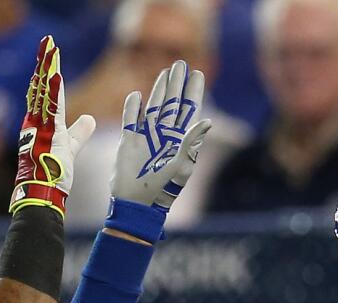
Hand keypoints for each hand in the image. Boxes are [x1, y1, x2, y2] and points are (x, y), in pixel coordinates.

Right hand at [10, 35, 95, 216]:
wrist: (43, 193)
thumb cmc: (53, 174)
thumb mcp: (70, 148)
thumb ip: (79, 132)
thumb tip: (90, 119)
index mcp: (40, 123)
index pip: (45, 93)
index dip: (48, 74)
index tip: (51, 56)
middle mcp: (36, 121)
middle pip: (41, 87)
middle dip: (45, 64)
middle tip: (48, 43)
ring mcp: (39, 126)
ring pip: (43, 92)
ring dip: (47, 70)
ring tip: (50, 49)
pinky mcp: (45, 133)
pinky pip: (50, 108)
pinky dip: (53, 90)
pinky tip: (55, 73)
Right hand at [111, 59, 211, 214]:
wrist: (138, 202)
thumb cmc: (163, 188)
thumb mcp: (181, 165)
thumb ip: (192, 142)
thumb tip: (207, 121)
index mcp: (179, 139)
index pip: (188, 109)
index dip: (193, 91)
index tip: (197, 73)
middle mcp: (164, 135)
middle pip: (172, 103)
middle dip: (177, 84)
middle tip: (180, 64)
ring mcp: (146, 137)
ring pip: (154, 107)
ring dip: (159, 90)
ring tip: (165, 72)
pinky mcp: (129, 142)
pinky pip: (130, 120)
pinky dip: (132, 108)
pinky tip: (136, 96)